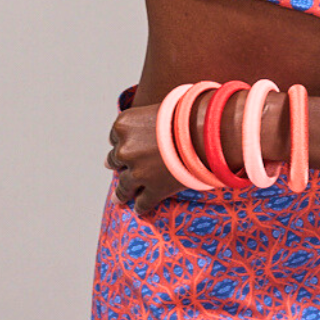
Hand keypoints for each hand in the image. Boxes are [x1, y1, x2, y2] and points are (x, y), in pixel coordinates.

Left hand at [106, 101, 178, 215]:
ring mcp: (138, 172)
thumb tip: (142, 131)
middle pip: (116, 161)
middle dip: (121, 165)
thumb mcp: (159, 110)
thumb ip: (145, 121)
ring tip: (119, 200)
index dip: (123, 143)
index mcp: (123, 125)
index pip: (115, 138)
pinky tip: (140, 209)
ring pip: (124, 187)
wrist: (205, 131)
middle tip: (121, 170)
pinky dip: (142, 206)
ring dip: (122, 194)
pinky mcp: (154, 190)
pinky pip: (143, 203)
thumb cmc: (186, 114)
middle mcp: (125, 149)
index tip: (126, 148)